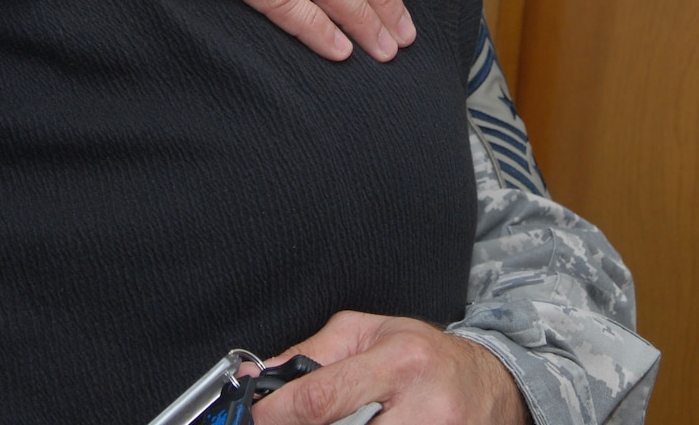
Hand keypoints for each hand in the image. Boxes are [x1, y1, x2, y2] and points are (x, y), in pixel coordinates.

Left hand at [253, 312, 529, 424]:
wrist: (493, 384)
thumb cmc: (425, 354)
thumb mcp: (369, 333)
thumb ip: (314, 352)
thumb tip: (264, 376)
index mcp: (400, 360)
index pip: (324, 397)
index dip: (280, 412)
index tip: (256, 416)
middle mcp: (424, 407)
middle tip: (289, 422)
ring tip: (334, 420)